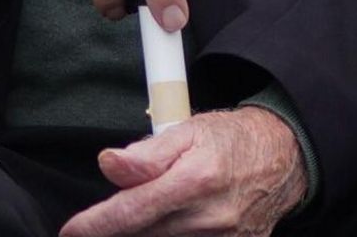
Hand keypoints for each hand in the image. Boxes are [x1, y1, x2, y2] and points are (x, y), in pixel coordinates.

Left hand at [58, 107, 306, 236]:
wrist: (284, 159)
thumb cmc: (231, 141)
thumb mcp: (188, 130)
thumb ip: (148, 152)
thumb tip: (109, 164)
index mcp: (196, 181)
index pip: (131, 212)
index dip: (95, 225)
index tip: (71, 232)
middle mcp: (210, 219)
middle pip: (142, 236)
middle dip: (117, 230)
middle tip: (106, 219)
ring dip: (145, 234)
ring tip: (145, 216)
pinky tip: (168, 227)